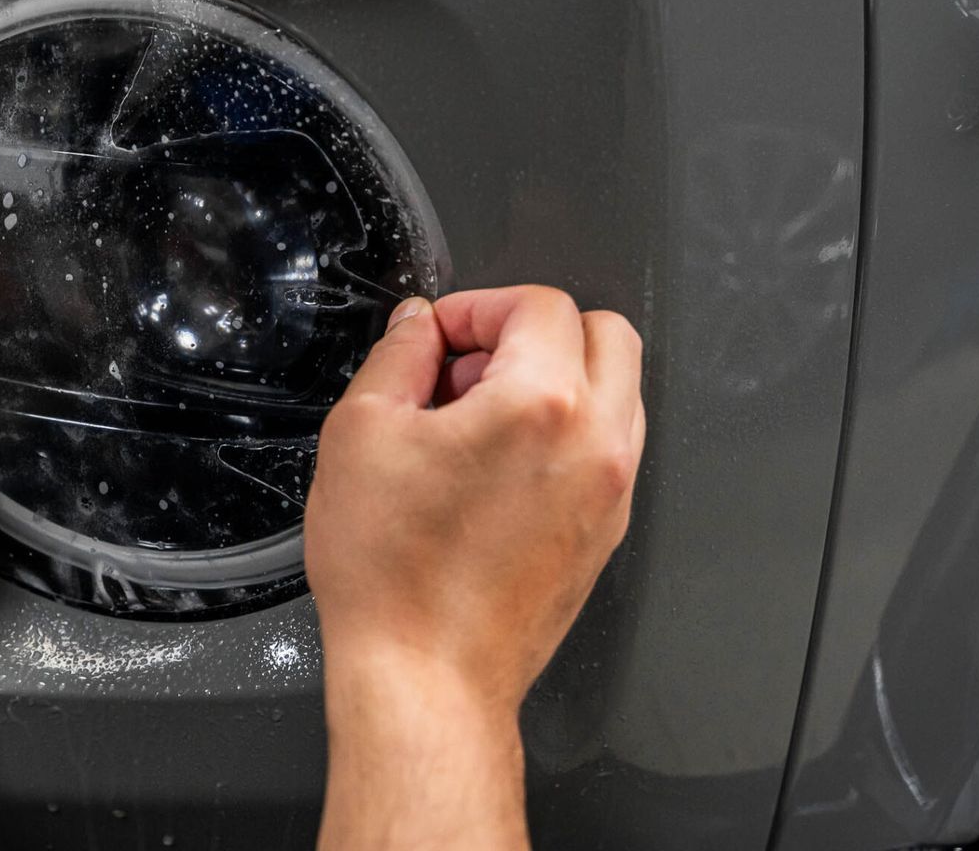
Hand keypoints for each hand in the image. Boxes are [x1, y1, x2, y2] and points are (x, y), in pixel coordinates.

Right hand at [307, 286, 643, 713]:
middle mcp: (595, 444)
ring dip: (556, 379)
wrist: (425, 674)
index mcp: (540, 406)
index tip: (437, 337)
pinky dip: (565, 432)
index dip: (475, 307)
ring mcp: (610, 492)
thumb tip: (418, 327)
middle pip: (604, 333)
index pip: (536, 305)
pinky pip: (607, 448)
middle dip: (531, 331)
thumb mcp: (362, 432)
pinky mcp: (605, 531)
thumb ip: (396, 356)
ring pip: (617, 390)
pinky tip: (496, 464)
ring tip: (479, 416)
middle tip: (470, 363)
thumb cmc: (393, 576)